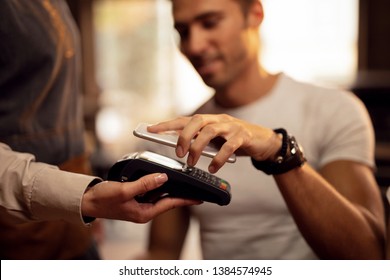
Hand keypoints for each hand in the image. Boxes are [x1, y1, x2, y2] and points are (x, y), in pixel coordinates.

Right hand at [81, 173, 201, 222]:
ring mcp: (139, 205)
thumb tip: (163, 178)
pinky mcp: (134, 199)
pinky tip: (162, 178)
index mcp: (144, 213)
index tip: (199, 198)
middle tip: (195, 186)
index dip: (185, 200)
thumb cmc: (102, 199)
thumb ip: (145, 184)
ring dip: (169, 188)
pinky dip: (157, 185)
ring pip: (159, 195)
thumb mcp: (125, 190)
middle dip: (181, 193)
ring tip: (184, 181)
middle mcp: (144, 210)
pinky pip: (150, 191)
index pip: (170, 204)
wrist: (87, 201)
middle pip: (167, 200)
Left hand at [148, 114, 280, 172]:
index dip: (167, 124)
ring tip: (191, 162)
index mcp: (210, 120)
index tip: (150, 129)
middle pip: (197, 120)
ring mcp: (232, 126)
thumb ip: (202, 141)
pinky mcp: (244, 136)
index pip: (185, 119)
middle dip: (184, 136)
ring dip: (197, 147)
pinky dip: (218, 158)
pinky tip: (212, 168)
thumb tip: (180, 147)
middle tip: (178, 153)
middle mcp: (219, 119)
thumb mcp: (217, 140)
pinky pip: (228, 146)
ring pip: (210, 131)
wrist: (265, 141)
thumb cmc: (236, 141)